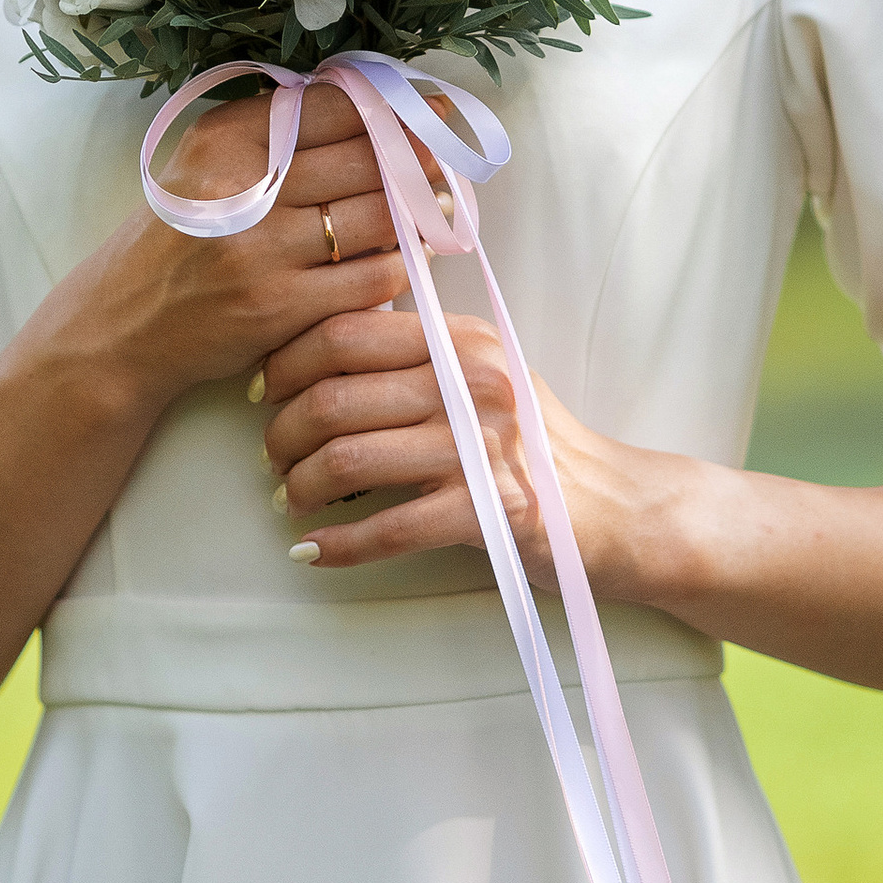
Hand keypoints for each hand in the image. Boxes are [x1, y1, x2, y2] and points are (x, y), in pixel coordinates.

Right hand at [62, 80, 410, 409]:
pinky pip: (369, 278)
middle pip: (365, 158)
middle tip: (448, 159)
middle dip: (418, 159)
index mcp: (226, 138)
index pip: (335, 106)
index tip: (433, 110)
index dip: (395, 108)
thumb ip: (275, 131)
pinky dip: (399, 264)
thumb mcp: (206, 164)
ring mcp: (261, 251)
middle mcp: (242, 187)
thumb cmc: (178, 239)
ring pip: (376, 217)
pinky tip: (405, 256)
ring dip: (419, 211)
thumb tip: (369, 107)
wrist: (123, 325)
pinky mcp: (278, 307)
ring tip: (438, 204)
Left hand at [257, 299, 669, 588]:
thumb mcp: (484, 377)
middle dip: (283, 432)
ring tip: (290, 500)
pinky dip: (338, 544)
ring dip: (300, 486)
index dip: (287, 364)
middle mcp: (471, 383)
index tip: (266, 394)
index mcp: (463, 340)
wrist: (617, 508)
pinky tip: (313, 551)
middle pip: (334, 395)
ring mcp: (481, 447)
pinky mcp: (490, 510)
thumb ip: (419, 355)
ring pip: (349, 459)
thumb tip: (321, 351)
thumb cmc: (535, 445)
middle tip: (272, 457)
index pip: (346, 332)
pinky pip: (388, 527)